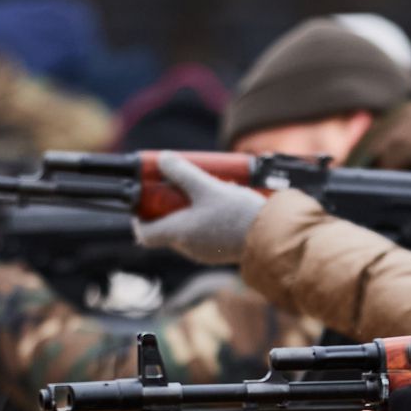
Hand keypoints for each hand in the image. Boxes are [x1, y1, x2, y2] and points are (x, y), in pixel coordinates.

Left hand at [131, 153, 264, 264]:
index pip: (145, 234)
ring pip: (187, 229)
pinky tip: (222, 202)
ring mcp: (204, 251)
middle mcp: (188, 247)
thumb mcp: (208, 186)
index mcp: (179, 233)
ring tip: (207, 189)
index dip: (139, 217)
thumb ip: (183, 173)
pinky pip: (204, 233)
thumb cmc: (237, 214)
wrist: (272, 236)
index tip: (144, 200)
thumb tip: (162, 159)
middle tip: (178, 185)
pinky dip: (205, 218)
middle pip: (166, 227)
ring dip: (190, 210)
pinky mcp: (220, 251)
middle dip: (168, 205)